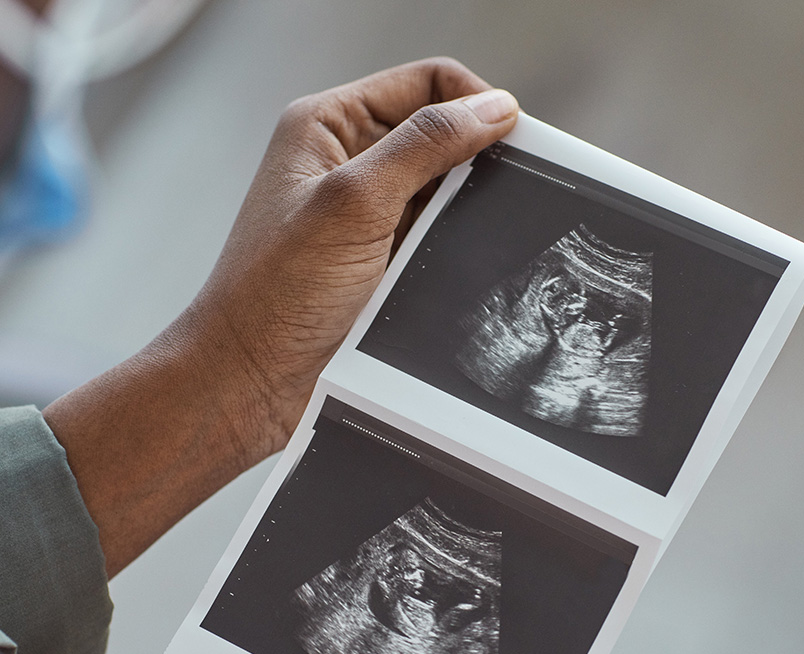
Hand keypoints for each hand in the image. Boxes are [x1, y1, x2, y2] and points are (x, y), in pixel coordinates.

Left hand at [44, 58, 517, 575]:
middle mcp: (347, 164)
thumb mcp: (354, 203)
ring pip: (442, 191)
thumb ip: (425, 146)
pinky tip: (455, 265)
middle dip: (476, 159)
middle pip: (439, 135)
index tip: (513, 138)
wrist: (251, 381)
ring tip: (465, 238)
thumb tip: (492, 109)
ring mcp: (365, 217)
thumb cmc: (275, 294)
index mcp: (328, 126)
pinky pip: (435, 238)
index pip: (425, 84)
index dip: (473, 103)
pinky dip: (454, 245)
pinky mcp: (379, 262)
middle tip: (503, 192)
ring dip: (465, 210)